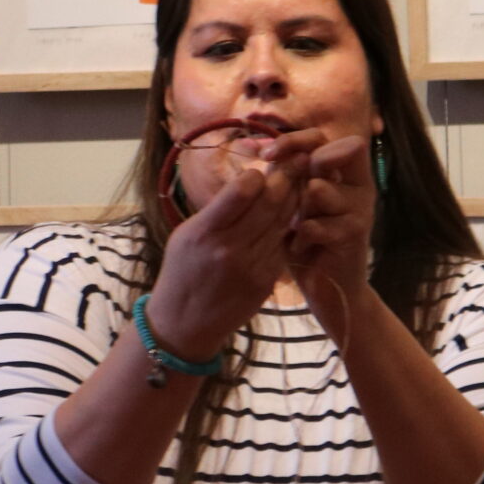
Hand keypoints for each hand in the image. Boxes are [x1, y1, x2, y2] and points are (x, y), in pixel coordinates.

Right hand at [146, 149, 303, 357]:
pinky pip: (282, 246)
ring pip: (281, 223)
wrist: (185, 323)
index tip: (260, 170)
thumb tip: (249, 180)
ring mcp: (252, 267)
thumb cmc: (182, 272)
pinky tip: (292, 214)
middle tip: (299, 160)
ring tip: (301, 181)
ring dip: (294, 199)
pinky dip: (287, 228)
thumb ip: (218, 210)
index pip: (241, 192)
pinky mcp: (266, 282)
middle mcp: (230, 250)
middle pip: (269, 203)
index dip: (256, 175)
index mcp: (205, 233)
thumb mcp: (186, 235)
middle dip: (286, 178)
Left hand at [273, 129, 376, 323]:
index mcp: (342, 172)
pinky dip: (300, 237)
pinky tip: (301, 247)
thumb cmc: (305, 241)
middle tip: (286, 187)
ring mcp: (360, 207)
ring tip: (295, 230)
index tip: (266, 155)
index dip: (294, 140)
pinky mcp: (355, 232)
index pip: (322, 136)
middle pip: (340, 149)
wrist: (326, 286)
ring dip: (297, 210)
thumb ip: (284, 175)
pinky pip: (315, 223)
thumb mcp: (292, 203)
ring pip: (319, 188)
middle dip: (305, 164)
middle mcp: (358, 184)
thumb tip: (255, 146)